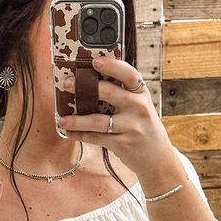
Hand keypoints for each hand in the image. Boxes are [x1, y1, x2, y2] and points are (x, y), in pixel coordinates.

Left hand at [58, 54, 172, 174]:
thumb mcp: (140, 107)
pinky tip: (69, 132)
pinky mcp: (122, 144)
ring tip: (62, 118)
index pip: (129, 74)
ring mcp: (131, 127)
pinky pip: (96, 138)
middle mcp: (139, 108)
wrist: (158, 159)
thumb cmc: (143, 127)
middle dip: (84, 87)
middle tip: (67, 84)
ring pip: (98, 120)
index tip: (94, 61)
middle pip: (109, 93)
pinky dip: (80, 135)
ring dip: (76, 120)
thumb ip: (123, 95)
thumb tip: (89, 84)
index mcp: (142, 94)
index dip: (112, 66)